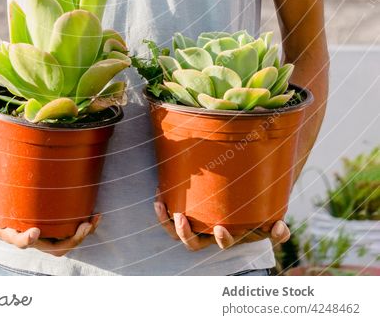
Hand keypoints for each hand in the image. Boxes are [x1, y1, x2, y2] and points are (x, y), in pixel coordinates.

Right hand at [0, 187, 99, 256]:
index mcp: (11, 235)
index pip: (21, 243)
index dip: (26, 240)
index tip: (33, 231)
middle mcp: (29, 237)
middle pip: (52, 248)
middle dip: (71, 240)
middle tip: (84, 226)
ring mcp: (42, 233)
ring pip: (64, 242)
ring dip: (81, 234)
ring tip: (94, 219)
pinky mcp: (51, 224)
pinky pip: (68, 230)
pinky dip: (82, 224)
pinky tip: (93, 212)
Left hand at [154, 189, 289, 251]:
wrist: (243, 199)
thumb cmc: (255, 212)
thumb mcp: (268, 221)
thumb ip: (278, 229)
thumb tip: (282, 228)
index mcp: (229, 236)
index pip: (224, 243)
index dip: (222, 240)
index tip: (220, 228)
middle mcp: (209, 234)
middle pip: (193, 244)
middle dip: (186, 234)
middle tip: (183, 219)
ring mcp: (195, 226)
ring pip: (177, 234)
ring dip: (170, 224)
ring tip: (166, 207)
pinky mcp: (184, 214)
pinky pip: (168, 219)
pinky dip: (162, 211)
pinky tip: (159, 196)